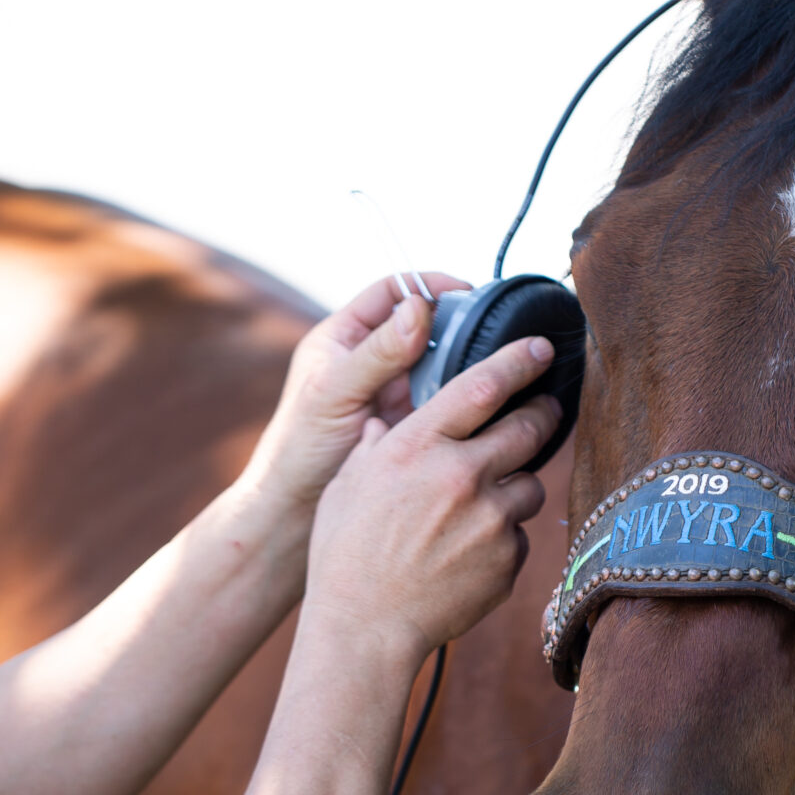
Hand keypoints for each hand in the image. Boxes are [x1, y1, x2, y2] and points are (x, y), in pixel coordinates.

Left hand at [243, 274, 470, 511]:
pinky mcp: (412, 421)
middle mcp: (373, 359)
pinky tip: (485, 400)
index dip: (428, 285)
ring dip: (465, 362)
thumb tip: (419, 307)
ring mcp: (394, 390)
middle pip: (424, 324)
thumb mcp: (335, 392)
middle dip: (456, 323)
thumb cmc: (300, 448)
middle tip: (492, 330)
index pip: (392, 292)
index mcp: (345, 337)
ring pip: (440, 361)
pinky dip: (465, 396)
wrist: (299, 509)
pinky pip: (446, 398)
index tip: (466, 291)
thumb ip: (377, 352)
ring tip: (494, 366)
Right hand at [303, 335, 559, 656]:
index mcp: (418, 447)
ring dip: (514, 489)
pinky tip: (468, 555)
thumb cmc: (344, 554)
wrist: (365, 627)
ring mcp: (491, 519)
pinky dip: (502, 540)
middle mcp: (462, 476)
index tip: (541, 348)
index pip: (483, 385)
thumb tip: (383, 422)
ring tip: (481, 509)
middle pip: (528, 428)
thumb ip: (374, 447)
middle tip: (544, 411)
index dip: (519, 361)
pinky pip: (520, 537)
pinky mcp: (509, 560)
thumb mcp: (347, 486)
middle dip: (542, 414)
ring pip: (529, 486)